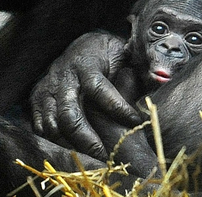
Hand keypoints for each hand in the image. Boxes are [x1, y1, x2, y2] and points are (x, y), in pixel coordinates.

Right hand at [30, 32, 140, 158]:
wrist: (82, 45)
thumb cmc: (110, 55)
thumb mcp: (127, 55)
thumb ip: (143, 69)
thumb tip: (163, 78)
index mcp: (87, 63)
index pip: (99, 88)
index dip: (117, 107)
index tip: (136, 121)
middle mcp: (64, 75)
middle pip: (69, 113)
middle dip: (87, 138)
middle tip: (105, 154)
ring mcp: (48, 87)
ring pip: (52, 123)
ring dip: (69, 144)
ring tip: (90, 156)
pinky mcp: (37, 97)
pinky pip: (40, 125)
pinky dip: (54, 141)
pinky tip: (72, 149)